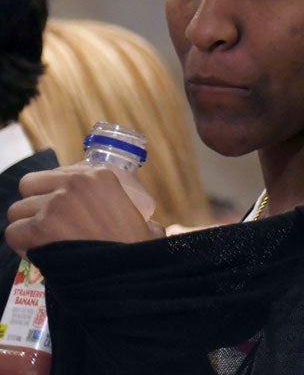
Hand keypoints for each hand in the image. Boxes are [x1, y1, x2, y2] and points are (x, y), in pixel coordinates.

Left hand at [6, 165, 161, 254]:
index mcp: (100, 175)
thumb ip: (129, 213)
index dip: (53, 193)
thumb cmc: (137, 249)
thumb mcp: (140, 217)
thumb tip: (147, 226)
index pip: (54, 173)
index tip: (61, 211)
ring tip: (43, 242)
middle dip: (34, 205)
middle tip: (47, 225)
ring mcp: (55, 205)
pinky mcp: (39, 228)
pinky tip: (38, 253)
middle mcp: (74, 184)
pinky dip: (21, 245)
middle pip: (29, 186)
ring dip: (27, 227)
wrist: (127, 273)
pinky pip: (13, 232)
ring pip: (17, 211)